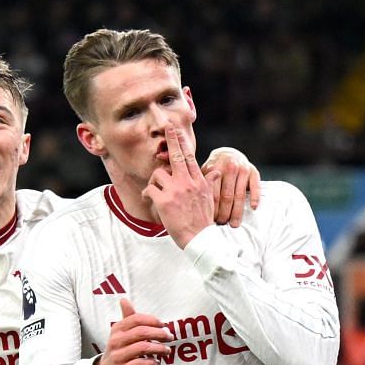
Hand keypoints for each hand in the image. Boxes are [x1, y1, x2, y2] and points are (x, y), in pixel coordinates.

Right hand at [94, 297, 171, 364]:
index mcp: (117, 329)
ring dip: (159, 348)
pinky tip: (157, 362)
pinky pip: (139, 364)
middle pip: (142, 332)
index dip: (152, 321)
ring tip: (167, 350)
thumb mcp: (120, 333)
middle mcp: (116, 341)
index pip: (137, 319)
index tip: (163, 325)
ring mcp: (117, 356)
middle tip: (169, 337)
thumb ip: (127, 318)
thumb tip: (124, 300)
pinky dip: (151, 362)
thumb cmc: (118, 350)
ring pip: (142, 348)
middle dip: (159, 334)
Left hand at [144, 126, 217, 247]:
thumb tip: (217, 172)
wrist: (200, 238)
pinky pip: (150, 189)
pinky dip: (147, 194)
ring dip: (154, 181)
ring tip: (155, 190)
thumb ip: (209, 183)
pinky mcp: (164, 201)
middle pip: (176, 155)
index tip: (176, 129)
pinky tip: (149, 199)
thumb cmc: (202, 220)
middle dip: (171, 139)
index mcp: (197, 181)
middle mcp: (187, 182)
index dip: (181, 141)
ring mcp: (175, 191)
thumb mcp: (209, 199)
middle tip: (166, 126)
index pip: (189, 156)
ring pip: (158, 174)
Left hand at [201, 147, 262, 226]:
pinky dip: (254, 197)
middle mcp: (230, 167)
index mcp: (215, 168)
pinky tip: (252, 208)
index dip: (212, 209)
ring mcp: (242, 169)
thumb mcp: (205, 172)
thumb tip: (190, 201)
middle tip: (221, 225)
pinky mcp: (253, 171)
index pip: (214, 194)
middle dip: (224, 213)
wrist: (229, 152)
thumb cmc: (214, 168)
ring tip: (234, 224)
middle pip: (227, 196)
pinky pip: (255, 186)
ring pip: (239, 195)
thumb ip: (200, 184)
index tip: (210, 221)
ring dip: (237, 212)